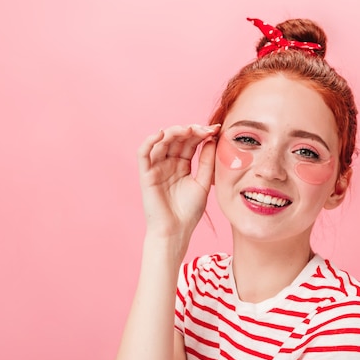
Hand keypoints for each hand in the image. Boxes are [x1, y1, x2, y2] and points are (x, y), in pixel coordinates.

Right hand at [137, 124, 220, 238]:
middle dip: (191, 130)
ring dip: (174, 131)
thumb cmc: (189, 211)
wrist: (176, 231)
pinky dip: (149, 141)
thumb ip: (207, 162)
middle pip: (177, 139)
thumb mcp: (203, 183)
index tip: (216, 129)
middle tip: (205, 129)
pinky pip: (143, 153)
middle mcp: (168, 163)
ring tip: (188, 130)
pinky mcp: (146, 174)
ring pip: (161, 141)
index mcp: (182, 165)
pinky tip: (161, 133)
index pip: (190, 142)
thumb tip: (213, 139)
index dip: (201, 133)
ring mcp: (157, 167)